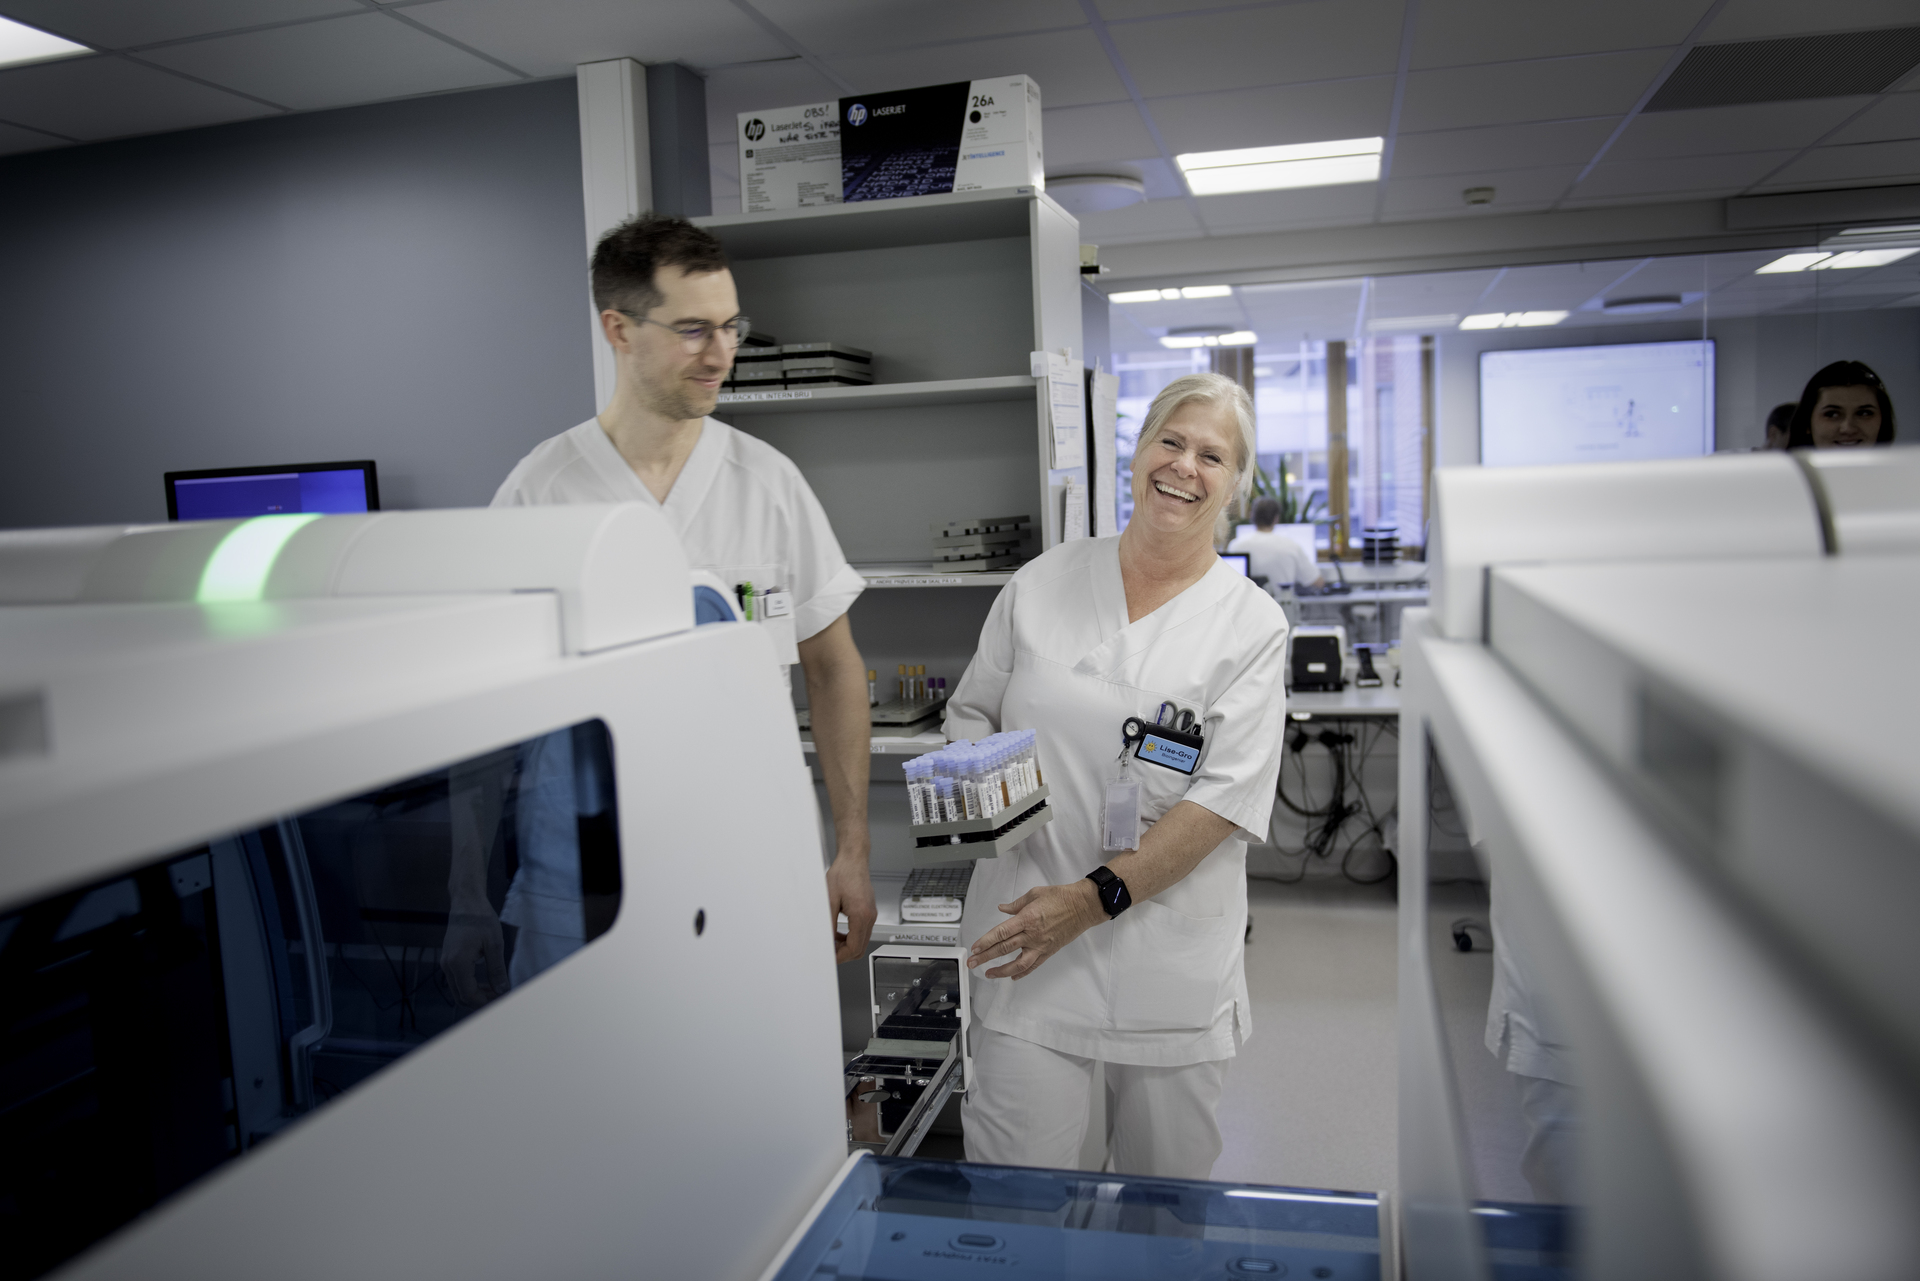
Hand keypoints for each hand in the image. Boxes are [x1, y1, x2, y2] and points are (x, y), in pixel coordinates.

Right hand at [440, 904, 507, 1006]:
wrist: (466, 903)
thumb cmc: (482, 920)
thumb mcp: (494, 945)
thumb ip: (497, 970)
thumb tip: (503, 991)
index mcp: (458, 963)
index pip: (468, 995)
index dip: (485, 1002)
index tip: (501, 1000)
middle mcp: (447, 966)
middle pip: (460, 996)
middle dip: (480, 1001)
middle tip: (500, 998)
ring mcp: (445, 963)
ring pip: (458, 990)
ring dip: (475, 995)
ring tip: (495, 990)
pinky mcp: (447, 959)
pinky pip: (457, 980)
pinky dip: (470, 986)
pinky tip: (485, 982)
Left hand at [826, 852, 876, 963]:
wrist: (853, 860)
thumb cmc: (843, 874)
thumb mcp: (830, 900)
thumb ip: (830, 923)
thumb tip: (828, 940)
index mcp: (861, 915)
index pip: (854, 947)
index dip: (841, 957)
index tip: (830, 958)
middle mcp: (869, 916)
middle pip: (860, 948)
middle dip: (844, 955)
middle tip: (830, 954)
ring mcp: (871, 914)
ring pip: (862, 941)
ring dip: (847, 946)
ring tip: (832, 944)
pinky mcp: (869, 911)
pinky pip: (862, 931)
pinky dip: (851, 937)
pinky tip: (839, 934)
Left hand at [968, 880, 1104, 979]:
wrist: (1083, 906)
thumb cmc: (1060, 897)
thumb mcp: (1034, 894)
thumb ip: (1016, 905)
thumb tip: (1002, 909)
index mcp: (1027, 919)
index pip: (1001, 933)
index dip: (986, 942)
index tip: (975, 948)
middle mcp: (1032, 935)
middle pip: (1004, 949)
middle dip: (986, 957)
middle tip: (972, 963)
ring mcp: (1041, 946)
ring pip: (1018, 964)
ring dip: (1001, 971)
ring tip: (989, 974)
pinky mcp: (1048, 951)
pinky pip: (1033, 965)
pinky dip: (1021, 973)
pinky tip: (1012, 976)